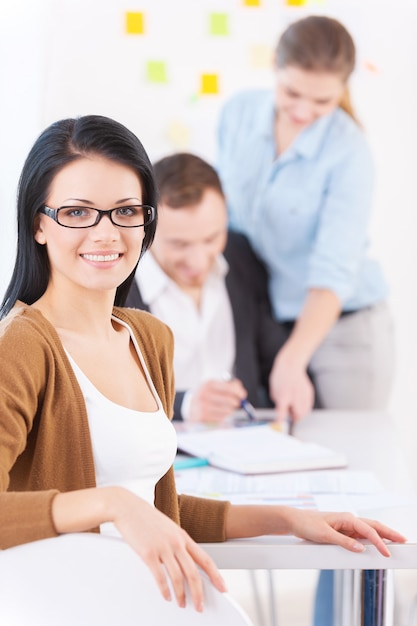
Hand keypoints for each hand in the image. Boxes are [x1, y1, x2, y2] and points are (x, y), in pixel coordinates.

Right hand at [112, 488, 226, 609]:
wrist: (127, 507)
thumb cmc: (145, 517)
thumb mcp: (167, 528)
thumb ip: (177, 543)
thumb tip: (184, 560)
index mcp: (183, 536)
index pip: (205, 559)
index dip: (216, 575)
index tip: (222, 587)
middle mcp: (176, 542)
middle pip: (193, 573)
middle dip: (199, 593)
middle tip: (199, 606)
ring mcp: (163, 547)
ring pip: (178, 578)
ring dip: (181, 595)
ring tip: (181, 603)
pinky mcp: (148, 553)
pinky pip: (160, 577)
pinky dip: (165, 590)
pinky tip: (166, 595)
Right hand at [188, 379, 246, 422]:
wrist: (190, 406)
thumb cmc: (207, 395)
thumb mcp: (215, 386)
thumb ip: (230, 386)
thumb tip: (242, 393)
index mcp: (208, 384)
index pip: (228, 387)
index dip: (238, 391)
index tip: (243, 395)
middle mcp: (203, 394)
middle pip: (229, 400)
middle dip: (236, 402)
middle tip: (237, 403)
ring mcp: (202, 406)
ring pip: (227, 410)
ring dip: (230, 410)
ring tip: (226, 408)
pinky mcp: (202, 417)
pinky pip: (221, 418)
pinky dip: (223, 417)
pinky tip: (219, 414)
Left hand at [269, 350, 313, 422]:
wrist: (291, 364)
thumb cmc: (280, 376)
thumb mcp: (274, 390)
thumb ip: (279, 402)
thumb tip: (283, 411)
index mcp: (284, 396)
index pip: (282, 412)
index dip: (281, 420)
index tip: (280, 424)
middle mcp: (294, 396)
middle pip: (298, 415)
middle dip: (294, 418)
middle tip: (291, 416)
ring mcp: (303, 394)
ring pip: (305, 411)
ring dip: (300, 414)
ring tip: (295, 408)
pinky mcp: (309, 392)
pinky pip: (309, 405)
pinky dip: (305, 407)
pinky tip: (300, 403)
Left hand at [284, 508, 406, 555]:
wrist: (295, 521)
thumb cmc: (307, 524)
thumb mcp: (324, 535)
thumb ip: (343, 542)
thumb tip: (361, 549)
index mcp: (346, 518)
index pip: (368, 530)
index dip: (379, 542)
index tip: (387, 553)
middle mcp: (348, 520)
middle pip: (373, 526)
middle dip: (389, 533)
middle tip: (403, 540)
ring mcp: (346, 526)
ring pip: (368, 530)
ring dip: (382, 535)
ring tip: (395, 542)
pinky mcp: (343, 532)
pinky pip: (360, 536)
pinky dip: (371, 539)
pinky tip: (377, 545)